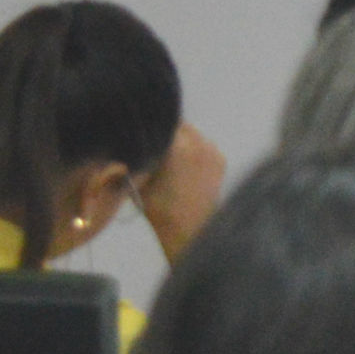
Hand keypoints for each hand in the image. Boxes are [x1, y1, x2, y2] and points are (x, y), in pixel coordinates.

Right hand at [134, 122, 227, 259]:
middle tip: (159, 148)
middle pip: (179, 126)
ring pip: (193, 134)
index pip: (162, 123)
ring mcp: (212, 151)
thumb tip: (133, 141)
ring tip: (172, 158)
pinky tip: (186, 166)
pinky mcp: (221, 160)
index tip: (146, 135)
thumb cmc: (159, 209)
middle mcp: (197, 144)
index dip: (152, 128)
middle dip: (168, 134)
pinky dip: (196, 151)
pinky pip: (205, 145)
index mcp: (176, 147)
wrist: (189, 230)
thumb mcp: (139, 180)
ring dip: (183, 141)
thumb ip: (138, 157)